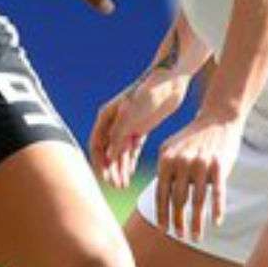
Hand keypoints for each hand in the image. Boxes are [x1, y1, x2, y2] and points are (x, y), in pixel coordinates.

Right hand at [89, 69, 190, 187]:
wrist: (170, 80)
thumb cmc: (149, 92)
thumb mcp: (132, 114)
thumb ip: (119, 135)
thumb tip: (109, 158)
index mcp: (106, 116)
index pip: (97, 145)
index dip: (99, 163)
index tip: (104, 179)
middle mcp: (114, 122)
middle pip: (108, 151)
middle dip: (110, 170)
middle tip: (116, 186)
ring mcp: (127, 125)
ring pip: (120, 152)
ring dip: (120, 168)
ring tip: (123, 184)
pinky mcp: (141, 127)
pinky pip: (132, 149)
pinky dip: (130, 161)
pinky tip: (130, 173)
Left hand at [152, 109, 243, 241]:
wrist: (217, 119)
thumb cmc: (192, 138)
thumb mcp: (172, 149)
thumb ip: (164, 171)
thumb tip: (159, 200)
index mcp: (166, 160)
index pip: (161, 193)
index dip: (162, 214)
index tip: (163, 231)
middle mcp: (182, 162)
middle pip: (178, 200)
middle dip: (178, 221)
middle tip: (180, 237)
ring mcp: (201, 164)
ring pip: (197, 201)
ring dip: (196, 222)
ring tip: (195, 237)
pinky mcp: (220, 165)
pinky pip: (218, 193)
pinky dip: (217, 210)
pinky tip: (216, 223)